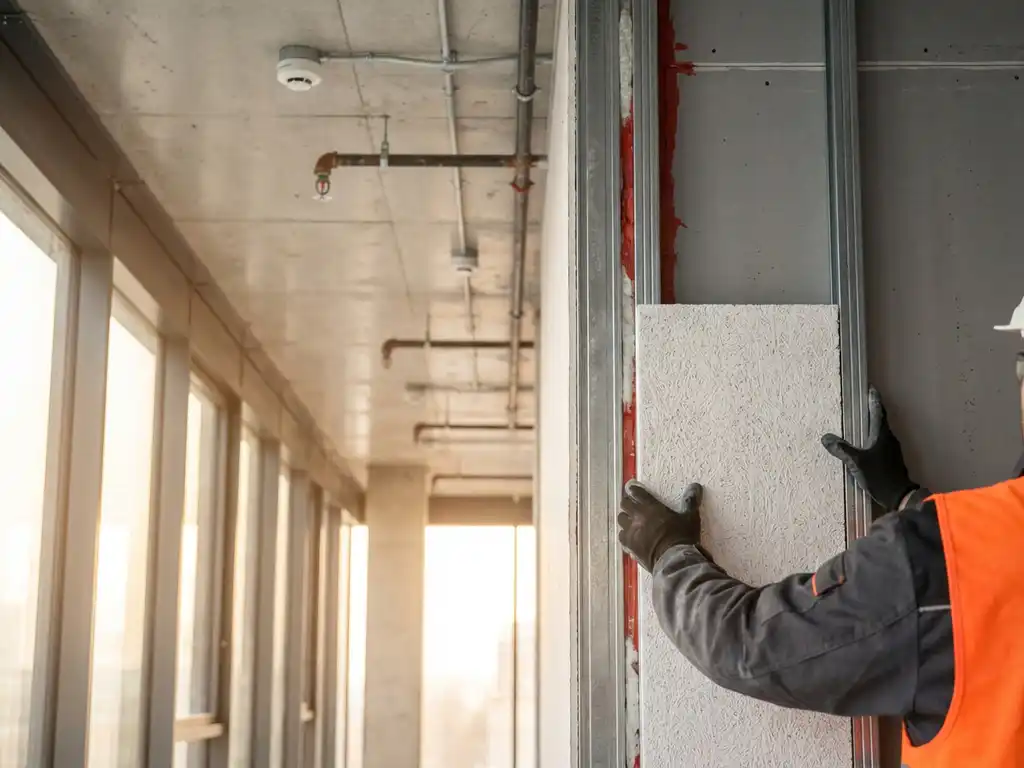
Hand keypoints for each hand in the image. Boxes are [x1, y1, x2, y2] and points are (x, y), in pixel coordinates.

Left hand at [618, 480, 702, 571]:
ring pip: (621, 520)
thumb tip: (695, 486)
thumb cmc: (682, 537)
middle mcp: (637, 517)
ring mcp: (631, 532)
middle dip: (628, 502)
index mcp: (650, 507)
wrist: (673, 561)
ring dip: (625, 518)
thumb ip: (690, 502)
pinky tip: (631, 537)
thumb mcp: (689, 518)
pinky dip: (625, 535)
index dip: (634, 489)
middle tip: (632, 504)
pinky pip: (622, 537)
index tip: (633, 488)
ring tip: (631, 521)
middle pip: (625, 504)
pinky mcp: (629, 546)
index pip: (637, 493)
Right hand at [821, 387, 917, 510]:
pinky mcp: (892, 460)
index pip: (878, 412)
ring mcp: (892, 450)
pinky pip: (882, 442)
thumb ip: (842, 450)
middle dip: (874, 410)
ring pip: (882, 431)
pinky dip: (874, 437)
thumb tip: (826, 438)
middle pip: (881, 420)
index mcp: (882, 435)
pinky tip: (866, 442)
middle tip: (864, 403)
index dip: (874, 401)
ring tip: (862, 421)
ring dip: (874, 424)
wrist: (899, 497)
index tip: (870, 390)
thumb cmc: (879, 476)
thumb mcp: (857, 463)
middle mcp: (890, 439)